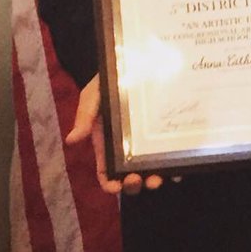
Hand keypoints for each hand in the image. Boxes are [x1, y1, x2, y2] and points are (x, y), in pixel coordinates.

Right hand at [66, 74, 163, 194]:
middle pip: (129, 174)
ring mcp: (148, 142)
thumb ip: (85, 115)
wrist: (135, 64)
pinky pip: (171, 155)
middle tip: (140, 179)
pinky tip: (178, 169)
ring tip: (159, 177)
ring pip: (151, 169)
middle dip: (134, 184)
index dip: (109, 183)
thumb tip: (72, 140)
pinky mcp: (166, 135)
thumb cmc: (108, 81)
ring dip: (155, 178)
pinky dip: (174, 166)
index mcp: (107, 142)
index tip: (116, 187)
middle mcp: (128, 146)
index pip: (106, 170)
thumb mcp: (93, 95)